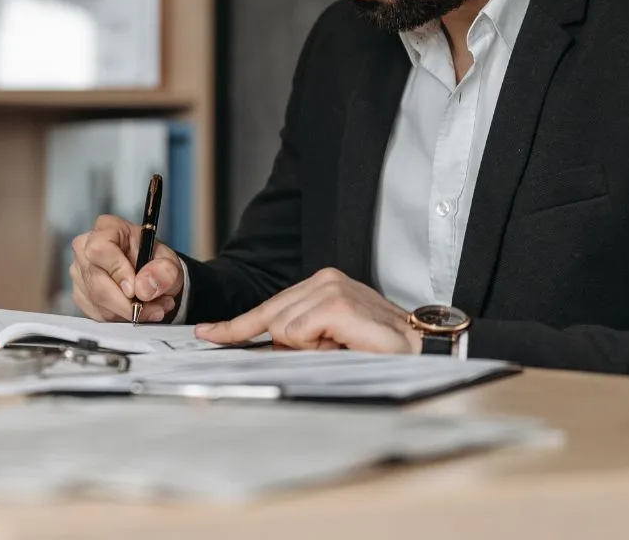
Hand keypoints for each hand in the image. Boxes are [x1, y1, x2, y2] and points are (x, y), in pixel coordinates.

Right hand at [69, 214, 183, 322]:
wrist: (151, 276)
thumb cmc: (156, 262)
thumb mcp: (170, 263)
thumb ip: (164, 272)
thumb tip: (143, 288)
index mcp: (107, 228)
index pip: (99, 249)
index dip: (117, 271)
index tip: (135, 290)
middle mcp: (86, 247)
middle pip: (96, 282)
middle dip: (127, 303)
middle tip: (154, 309)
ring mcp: (80, 271)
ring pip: (97, 301)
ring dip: (127, 312)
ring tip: (151, 308)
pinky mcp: (80, 293)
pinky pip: (96, 314)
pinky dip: (119, 318)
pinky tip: (135, 310)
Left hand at [195, 268, 420, 352]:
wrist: (421, 349)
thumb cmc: (379, 349)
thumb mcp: (329, 342)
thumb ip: (297, 340)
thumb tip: (263, 348)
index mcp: (320, 285)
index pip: (269, 307)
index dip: (236, 326)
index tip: (207, 333)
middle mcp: (322, 279)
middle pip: (271, 319)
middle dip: (290, 344)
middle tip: (334, 347)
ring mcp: (328, 288)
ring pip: (283, 328)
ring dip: (310, 348)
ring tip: (344, 346)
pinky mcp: (334, 302)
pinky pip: (298, 333)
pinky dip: (317, 347)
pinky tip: (344, 343)